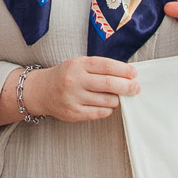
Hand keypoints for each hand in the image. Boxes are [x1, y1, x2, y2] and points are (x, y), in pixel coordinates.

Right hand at [25, 57, 139, 121]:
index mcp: (78, 65)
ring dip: (117, 99)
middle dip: (127, 86)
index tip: (134, 73)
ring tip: (115, 96)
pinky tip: (106, 105)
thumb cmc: (65, 76)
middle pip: (109, 84)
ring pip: (107, 100)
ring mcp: (74, 98)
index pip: (106, 66)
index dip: (123, 70)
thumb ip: (99, 68)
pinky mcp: (74, 113)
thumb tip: (126, 76)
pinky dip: (108, 109)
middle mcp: (75, 81)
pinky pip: (100, 112)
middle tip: (136, 88)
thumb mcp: (78, 64)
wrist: (41, 91)